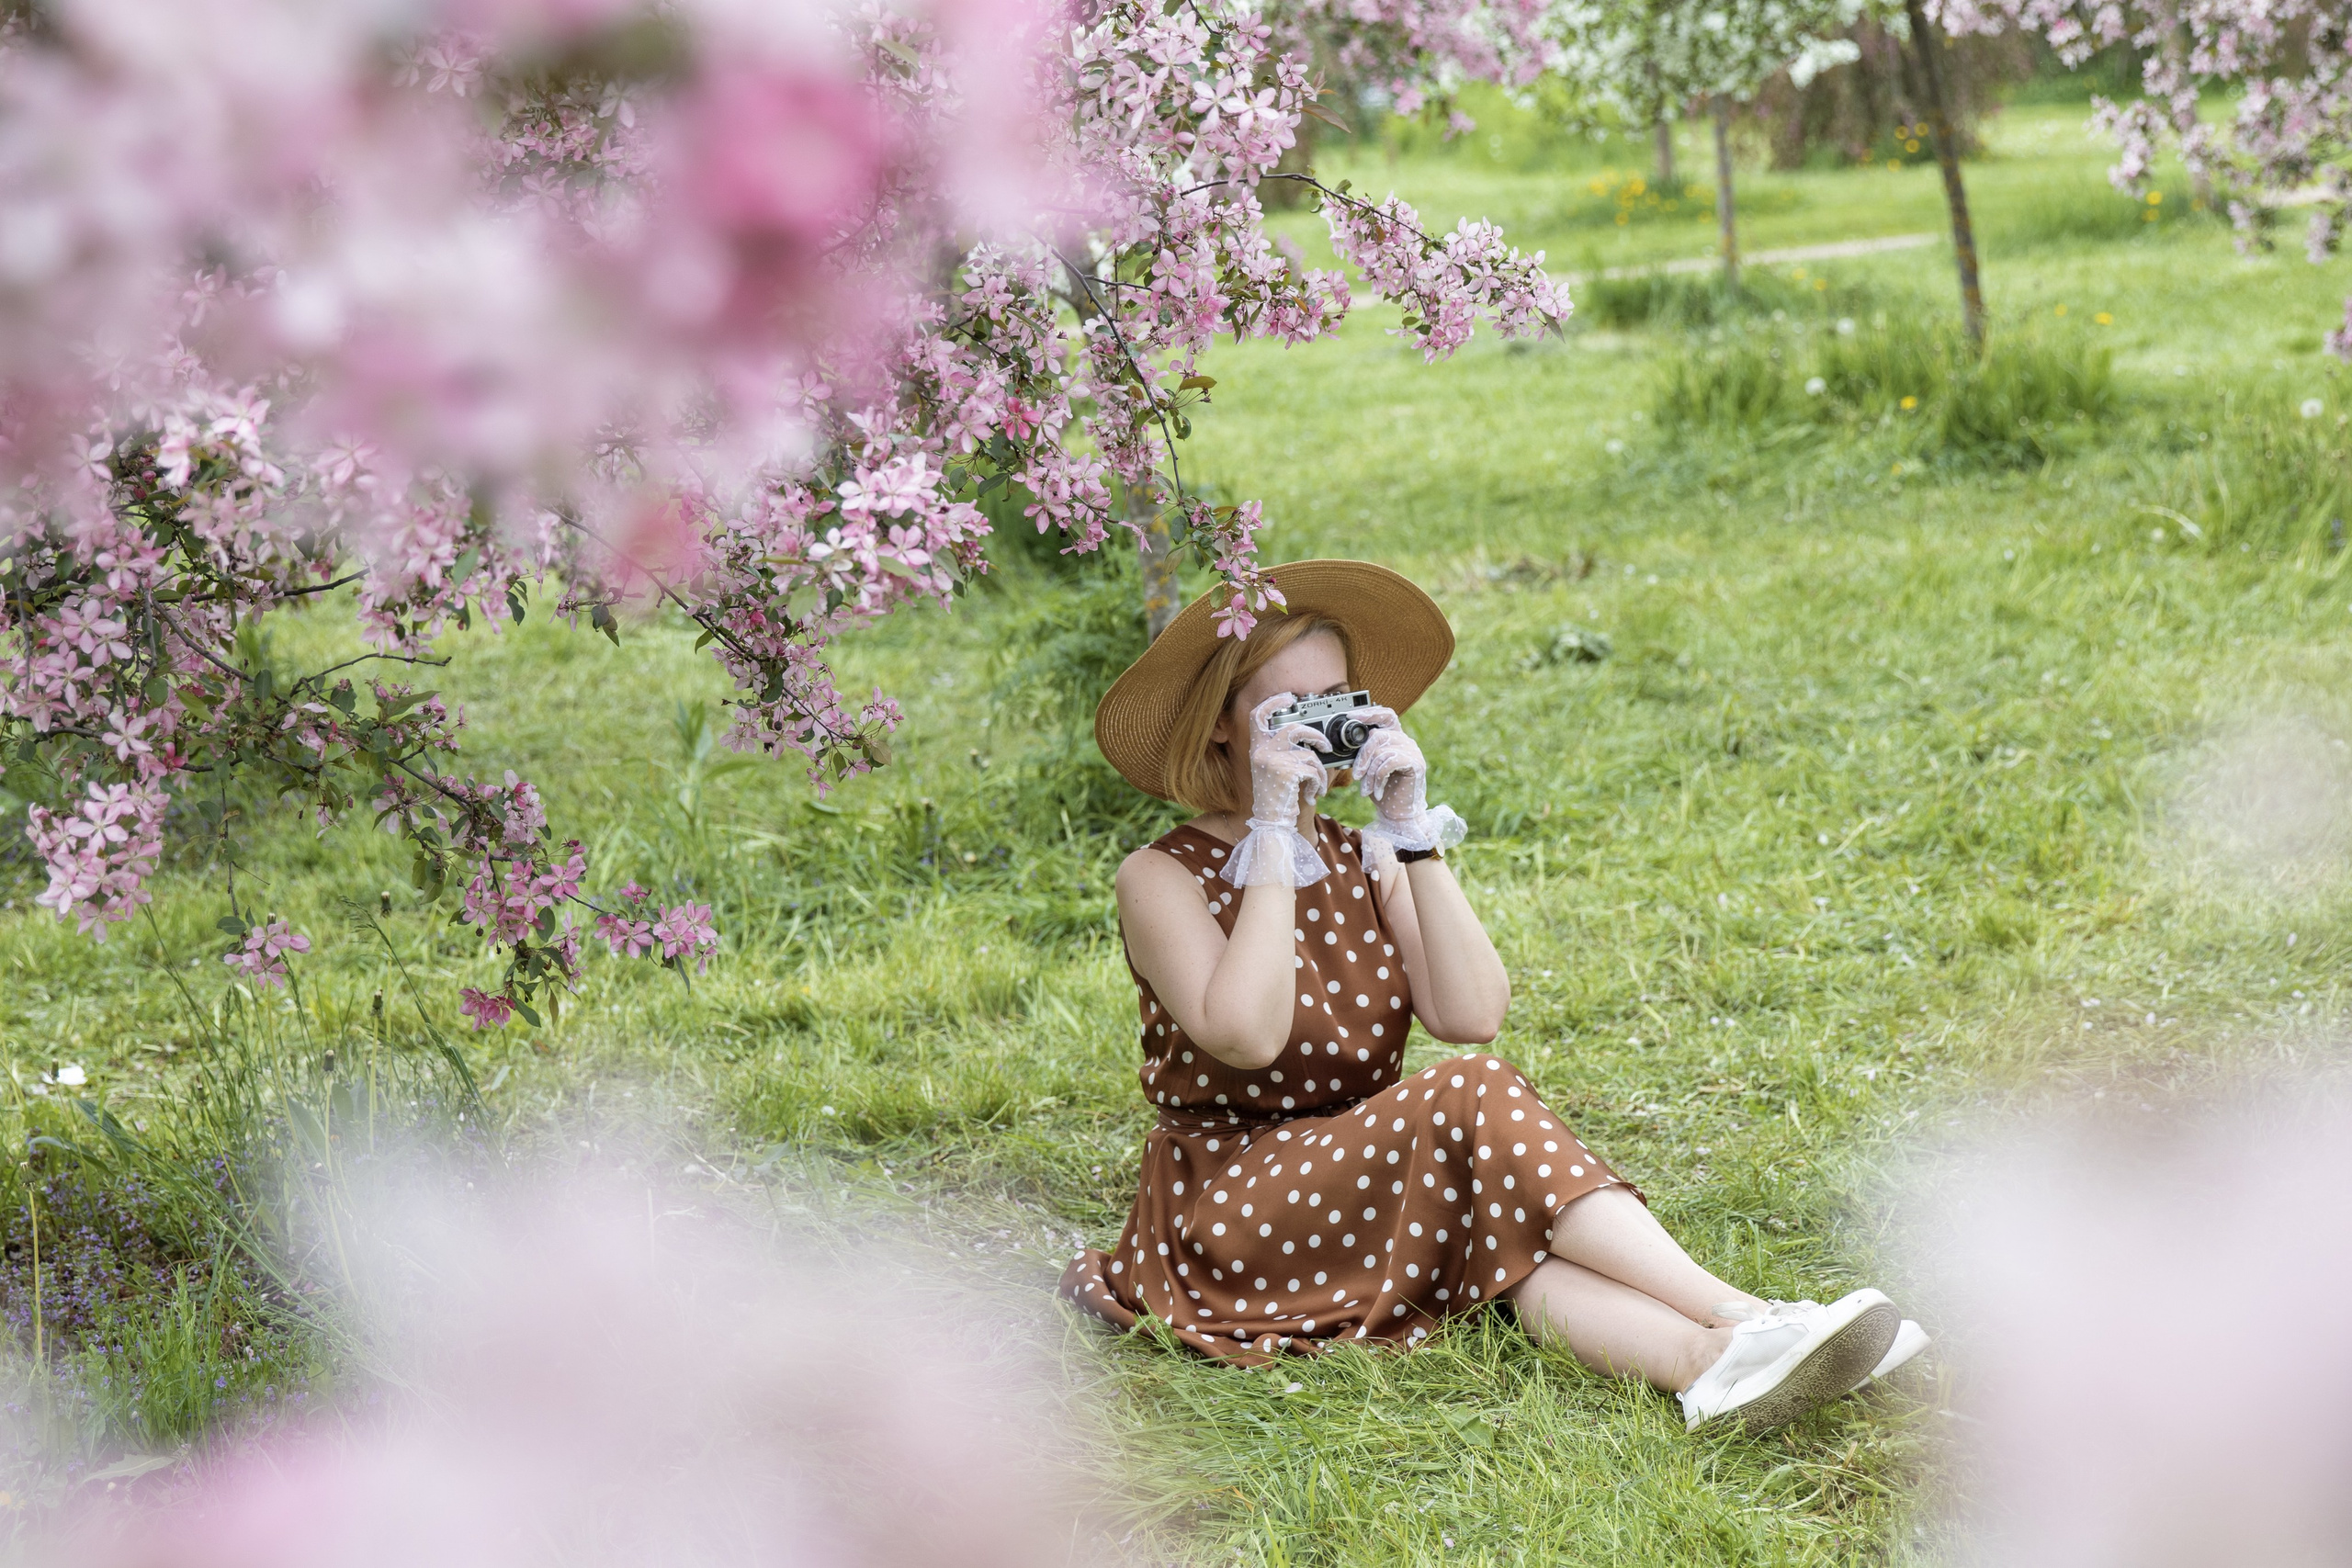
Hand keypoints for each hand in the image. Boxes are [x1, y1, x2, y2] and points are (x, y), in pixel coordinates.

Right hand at [1245, 691, 1329, 831]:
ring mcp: (1272, 761)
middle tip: (1325, 746)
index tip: (1288, 698)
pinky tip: (1313, 794)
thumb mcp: (1280, 771)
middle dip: (1316, 736)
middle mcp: (1261, 752)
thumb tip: (1317, 737)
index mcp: (1257, 749)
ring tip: (1318, 783)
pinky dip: (1319, 782)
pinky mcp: (1286, 771)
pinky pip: (1313, 768)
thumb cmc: (1282, 799)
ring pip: (1309, 753)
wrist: (1276, 825)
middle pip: (1294, 729)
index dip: (1272, 702)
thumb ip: (1291, 752)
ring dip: (1320, 770)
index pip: (1257, 716)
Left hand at [1354, 707, 1464, 860]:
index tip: (1350, 716)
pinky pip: (1390, 762)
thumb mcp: (1368, 769)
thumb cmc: (1382, 792)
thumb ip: (1362, 753)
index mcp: (1395, 738)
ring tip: (1365, 788)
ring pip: (1382, 750)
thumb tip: (1344, 745)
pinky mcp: (1416, 764)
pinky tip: (1375, 791)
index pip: (1385, 715)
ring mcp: (1413, 751)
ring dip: (1369, 772)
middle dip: (1362, 755)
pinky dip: (1378, 778)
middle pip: (1378, 734)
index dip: (1369, 713)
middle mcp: (1406, 741)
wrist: (1398, 815)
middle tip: (1355, 774)